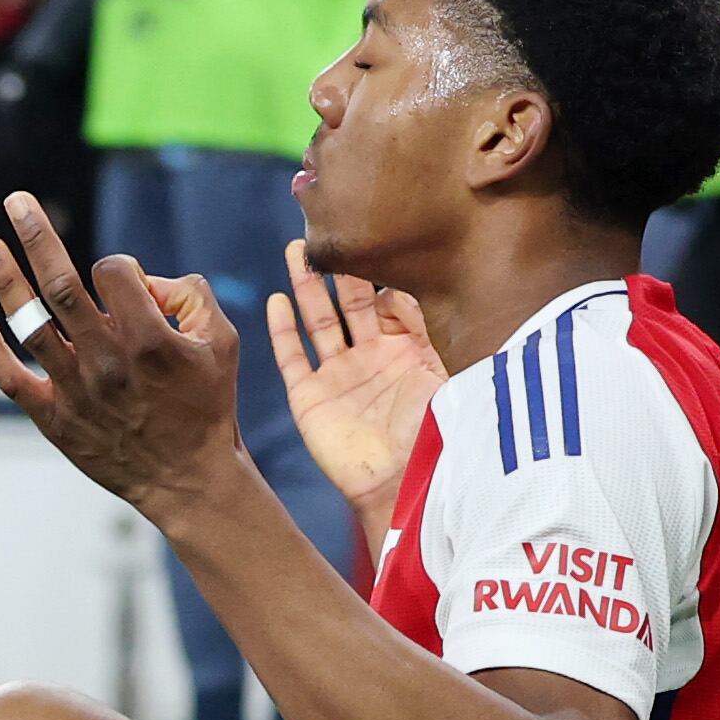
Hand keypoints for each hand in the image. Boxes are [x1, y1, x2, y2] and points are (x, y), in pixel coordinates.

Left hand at [0, 190, 244, 515]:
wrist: (188, 480)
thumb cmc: (207, 405)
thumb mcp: (223, 343)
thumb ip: (190, 294)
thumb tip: (141, 278)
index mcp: (150, 340)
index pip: (113, 273)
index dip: (118, 266)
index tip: (127, 280)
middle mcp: (108, 362)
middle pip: (61, 285)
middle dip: (37, 236)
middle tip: (17, 200)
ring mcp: (77, 391)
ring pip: (31, 325)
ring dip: (6, 281)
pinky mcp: (56, 419)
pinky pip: (12, 379)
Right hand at [264, 238, 439, 546]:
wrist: (406, 487)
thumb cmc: (435, 436)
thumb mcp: (442, 375)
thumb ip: (426, 332)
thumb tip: (404, 288)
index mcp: (405, 353)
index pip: (387, 302)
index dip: (381, 275)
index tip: (377, 240)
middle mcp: (369, 360)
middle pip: (348, 303)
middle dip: (339, 269)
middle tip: (329, 232)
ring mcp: (337, 377)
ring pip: (317, 321)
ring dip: (306, 287)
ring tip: (297, 250)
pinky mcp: (310, 398)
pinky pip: (292, 357)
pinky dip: (282, 330)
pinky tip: (277, 300)